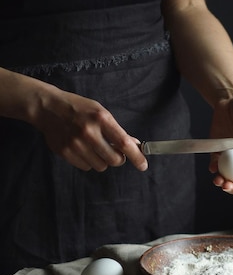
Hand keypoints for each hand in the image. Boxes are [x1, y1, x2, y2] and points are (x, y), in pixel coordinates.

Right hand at [26, 80, 147, 171]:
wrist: (48, 107)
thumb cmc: (78, 108)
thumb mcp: (100, 112)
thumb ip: (116, 130)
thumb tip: (134, 144)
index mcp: (101, 119)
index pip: (124, 143)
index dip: (136, 157)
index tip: (143, 165)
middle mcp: (88, 132)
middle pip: (114, 160)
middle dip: (118, 159)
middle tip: (115, 152)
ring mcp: (76, 144)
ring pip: (100, 166)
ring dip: (102, 160)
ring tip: (95, 147)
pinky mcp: (66, 152)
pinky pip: (86, 167)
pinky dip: (89, 161)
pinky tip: (83, 149)